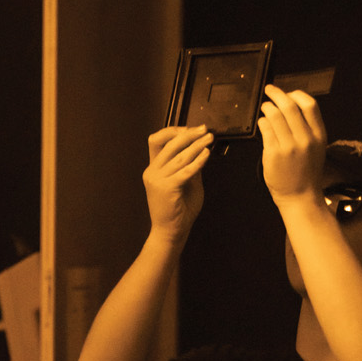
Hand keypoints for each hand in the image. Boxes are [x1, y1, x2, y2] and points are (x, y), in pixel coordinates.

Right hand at [143, 125, 212, 240]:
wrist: (171, 231)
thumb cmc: (179, 210)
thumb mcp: (186, 182)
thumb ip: (189, 165)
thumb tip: (200, 148)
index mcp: (153, 168)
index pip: (156, 140)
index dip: (173, 131)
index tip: (191, 129)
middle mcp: (152, 171)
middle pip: (169, 143)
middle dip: (189, 134)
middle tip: (204, 130)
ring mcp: (157, 179)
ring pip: (179, 155)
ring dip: (197, 145)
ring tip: (209, 139)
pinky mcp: (167, 187)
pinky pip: (186, 169)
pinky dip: (198, 160)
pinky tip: (206, 154)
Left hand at [257, 85, 326, 201]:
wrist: (300, 196)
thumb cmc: (306, 171)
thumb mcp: (316, 147)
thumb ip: (307, 127)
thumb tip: (290, 105)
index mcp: (319, 135)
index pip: (310, 104)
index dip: (296, 94)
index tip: (288, 93)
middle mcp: (305, 138)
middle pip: (289, 106)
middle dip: (276, 94)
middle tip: (269, 90)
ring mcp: (289, 146)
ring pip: (274, 115)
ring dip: (267, 107)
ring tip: (265, 108)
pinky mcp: (273, 153)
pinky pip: (265, 129)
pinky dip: (262, 122)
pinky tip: (263, 123)